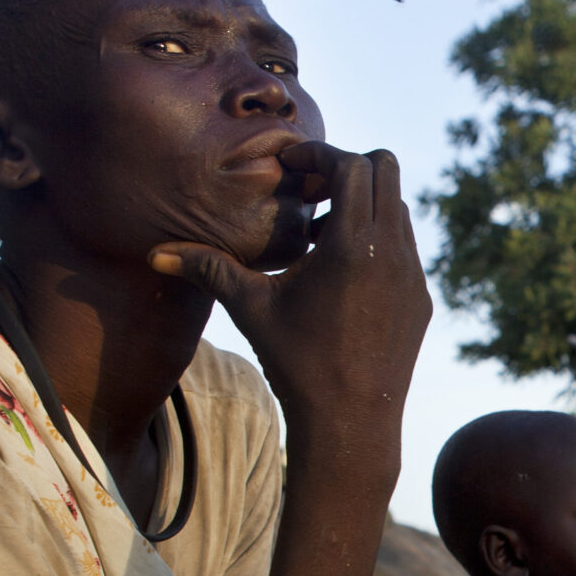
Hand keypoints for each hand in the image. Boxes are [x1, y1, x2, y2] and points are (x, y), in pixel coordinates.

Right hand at [149, 141, 432, 453]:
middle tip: (310, 187)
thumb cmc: (297, 364)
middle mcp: (392, 252)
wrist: (351, 424)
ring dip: (363, 204)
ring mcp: (413, 274)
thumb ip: (209, 269)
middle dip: (348, 166)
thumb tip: (154, 253)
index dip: (319, 152)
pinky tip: (342, 268)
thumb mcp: (250, 309)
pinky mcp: (421, 298)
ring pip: (398, 207)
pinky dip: (377, 239)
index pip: (351, 163)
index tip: (291, 162)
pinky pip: (405, 246)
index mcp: (353, 244)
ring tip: (322, 229)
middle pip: (387, 169)